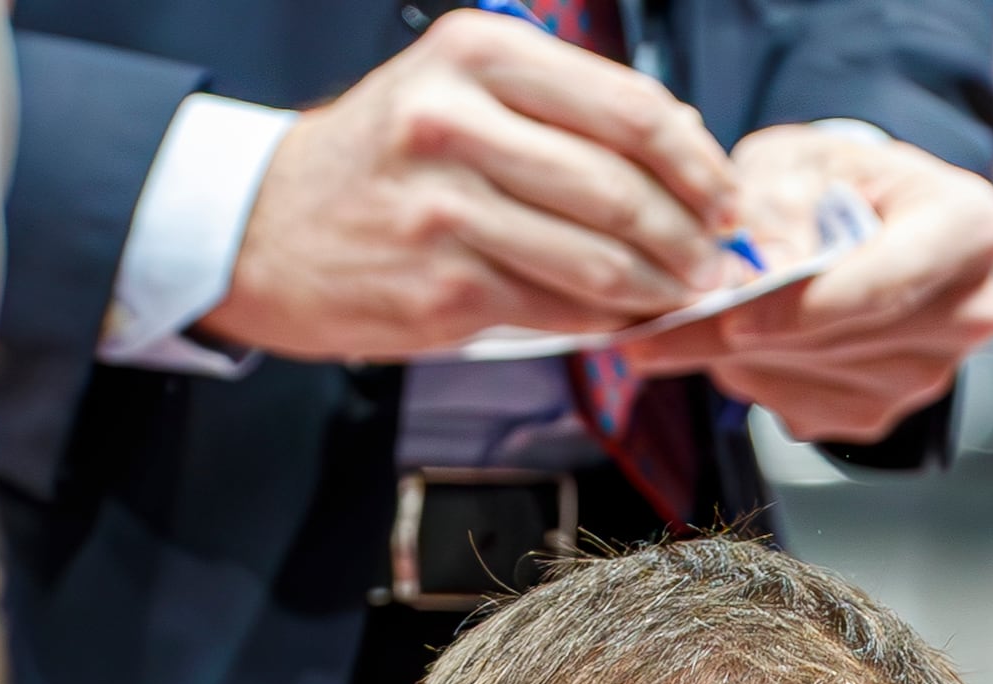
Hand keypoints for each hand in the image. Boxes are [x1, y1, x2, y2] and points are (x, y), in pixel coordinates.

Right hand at [206, 14, 739, 359]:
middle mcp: (457, 121)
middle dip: (689, 233)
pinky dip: (603, 319)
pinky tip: (620, 317)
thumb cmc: (385, 159)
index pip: (628, 107)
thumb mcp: (461, 90)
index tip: (725, 193)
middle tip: (713, 256)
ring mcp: (446, 208)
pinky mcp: (441, 288)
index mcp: (476, 55)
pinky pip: (557, 309)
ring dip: (657, 286)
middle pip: (622, 186)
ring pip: (597, 257)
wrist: (267, 227)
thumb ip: (564, 105)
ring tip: (679, 291)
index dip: (697, 160)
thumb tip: (683, 141)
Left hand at [623, 120, 992, 447]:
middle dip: (739, 335)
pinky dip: (753, 377)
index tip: (733, 321)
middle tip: (647, 334)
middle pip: (838, 340)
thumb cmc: (842, 180)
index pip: (888, 283)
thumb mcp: (804, 161)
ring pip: (808, 379)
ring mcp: (930, 375)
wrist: (873, 224)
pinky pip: (798, 408)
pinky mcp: (885, 415)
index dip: (807, 308)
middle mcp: (967, 311)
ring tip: (699, 316)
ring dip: (738, 355)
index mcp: (968, 228)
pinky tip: (743, 340)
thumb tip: (744, 275)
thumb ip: (775, 205)